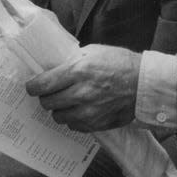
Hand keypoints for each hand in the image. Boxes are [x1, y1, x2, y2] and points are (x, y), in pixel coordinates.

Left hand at [25, 44, 141, 131]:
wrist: (144, 83)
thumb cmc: (120, 63)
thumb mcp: (93, 51)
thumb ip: (71, 61)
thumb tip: (51, 69)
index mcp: (78, 70)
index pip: (41, 85)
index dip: (32, 86)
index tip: (32, 86)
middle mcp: (81, 92)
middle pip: (47, 102)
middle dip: (46, 97)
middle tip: (51, 92)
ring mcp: (88, 111)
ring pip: (58, 116)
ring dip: (60, 109)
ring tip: (68, 100)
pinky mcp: (96, 124)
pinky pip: (73, 126)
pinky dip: (74, 118)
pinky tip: (81, 109)